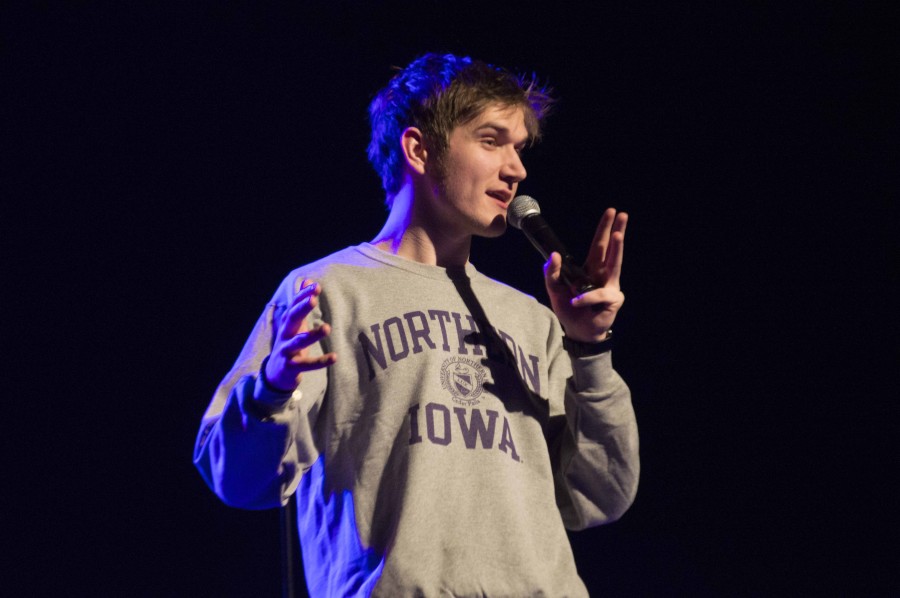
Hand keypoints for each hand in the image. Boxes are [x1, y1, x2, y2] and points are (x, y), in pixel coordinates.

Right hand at [264, 279, 336, 391]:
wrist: (276, 372)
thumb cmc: (290, 342)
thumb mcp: (295, 322)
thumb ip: (301, 302)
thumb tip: (308, 280)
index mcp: (288, 322)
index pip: (294, 305)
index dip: (303, 296)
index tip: (316, 286)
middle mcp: (285, 334)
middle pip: (292, 319)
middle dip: (301, 309)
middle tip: (313, 299)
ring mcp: (287, 350)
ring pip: (298, 342)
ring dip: (312, 335)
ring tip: (327, 328)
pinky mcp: (291, 366)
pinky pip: (307, 364)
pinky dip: (320, 361)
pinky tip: (334, 357)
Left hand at [544, 208, 627, 342]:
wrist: (578, 331)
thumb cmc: (570, 309)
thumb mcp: (555, 289)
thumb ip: (552, 273)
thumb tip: (553, 255)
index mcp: (591, 268)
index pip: (599, 244)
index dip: (604, 228)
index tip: (611, 212)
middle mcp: (604, 274)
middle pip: (611, 249)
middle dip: (617, 230)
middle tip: (622, 214)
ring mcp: (611, 286)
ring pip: (615, 265)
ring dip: (617, 249)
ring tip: (619, 235)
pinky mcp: (612, 300)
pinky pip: (598, 295)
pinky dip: (586, 298)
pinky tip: (576, 301)